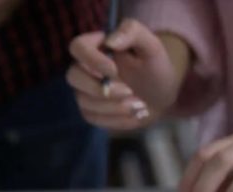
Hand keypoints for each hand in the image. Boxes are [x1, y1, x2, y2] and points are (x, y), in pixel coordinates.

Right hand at [67, 20, 189, 130]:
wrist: (159, 96)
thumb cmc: (154, 68)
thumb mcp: (152, 46)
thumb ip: (133, 32)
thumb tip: (110, 41)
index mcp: (96, 47)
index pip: (77, 47)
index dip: (92, 60)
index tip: (115, 70)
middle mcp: (83, 69)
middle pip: (73, 76)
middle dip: (100, 88)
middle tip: (128, 91)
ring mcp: (83, 91)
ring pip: (83, 100)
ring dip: (113, 105)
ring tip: (139, 104)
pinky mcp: (88, 111)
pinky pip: (92, 117)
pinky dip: (115, 117)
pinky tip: (133, 113)